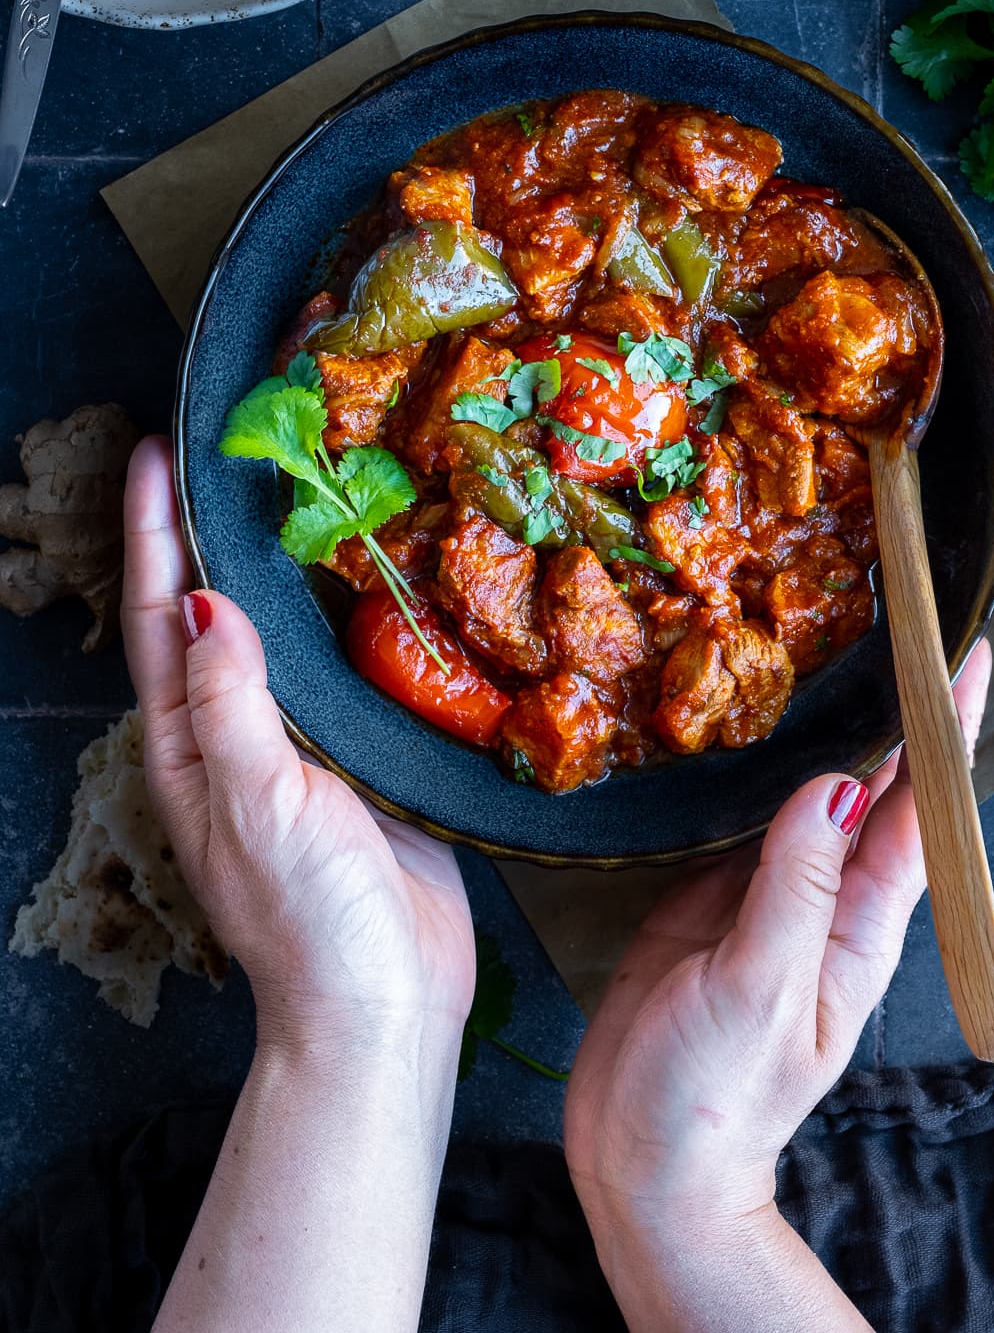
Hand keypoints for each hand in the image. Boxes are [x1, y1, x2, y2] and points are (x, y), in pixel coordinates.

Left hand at [121, 436, 475, 1051]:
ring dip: (282, 558)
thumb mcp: (256, 806)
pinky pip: (354, 663)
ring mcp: (304, 742)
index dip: (152, 534)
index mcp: (191, 745)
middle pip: (213, 608)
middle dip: (207, 527)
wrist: (387, 1001)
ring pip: (285, 629)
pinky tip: (381, 569)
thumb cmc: (307, 919)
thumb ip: (231, 706)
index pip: (159, 617)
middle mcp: (239, 732)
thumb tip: (203, 599)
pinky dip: (356, 608)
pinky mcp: (368, 753)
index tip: (155, 456)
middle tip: (225, 446)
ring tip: (299, 484)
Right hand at [564, 643, 991, 1249]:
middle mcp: (827, 902)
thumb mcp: (759, 988)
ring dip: (830, 729)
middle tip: (905, 631)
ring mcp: (772, 896)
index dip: (945, 736)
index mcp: (859, 928)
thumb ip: (796, 887)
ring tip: (835, 655)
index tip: (967, 660)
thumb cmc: (714, 1099)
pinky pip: (745, 814)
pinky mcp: (713, 896)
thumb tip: (837, 786)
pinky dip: (754, 765)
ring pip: (812, 794)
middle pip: (878, 793)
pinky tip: (746, 725)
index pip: (920, 815)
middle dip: (900, 715)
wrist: (649, 1163)